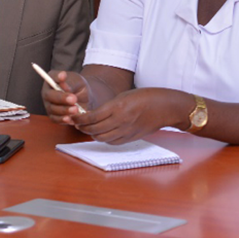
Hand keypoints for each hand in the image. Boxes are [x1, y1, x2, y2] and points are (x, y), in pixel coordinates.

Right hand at [41, 70, 89, 125]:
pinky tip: (70, 119)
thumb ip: (70, 82)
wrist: (84, 97)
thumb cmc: (79, 86)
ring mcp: (49, 105)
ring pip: (52, 109)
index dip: (56, 78)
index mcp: (51, 80)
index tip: (63, 76)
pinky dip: (62, 120)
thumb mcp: (77, 81)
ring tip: (75, 109)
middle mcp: (47, 92)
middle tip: (73, 99)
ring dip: (64, 110)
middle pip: (49, 96)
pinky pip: (55, 119)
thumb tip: (64, 83)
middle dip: (61, 98)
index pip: (51, 78)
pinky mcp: (53, 115)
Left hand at [71, 87, 185, 144]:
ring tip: (88, 128)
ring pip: (101, 138)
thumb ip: (109, 106)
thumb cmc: (147, 97)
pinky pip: (112, 142)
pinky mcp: (131, 138)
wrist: (166, 108)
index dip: (79, 118)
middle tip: (77, 123)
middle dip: (82, 127)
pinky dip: (104, 138)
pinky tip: (103, 132)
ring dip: (92, 133)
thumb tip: (94, 115)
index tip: (73, 116)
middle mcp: (121, 121)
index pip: (92, 117)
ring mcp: (126, 131)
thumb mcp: (125, 95)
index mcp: (118, 107)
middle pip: (94, 129)